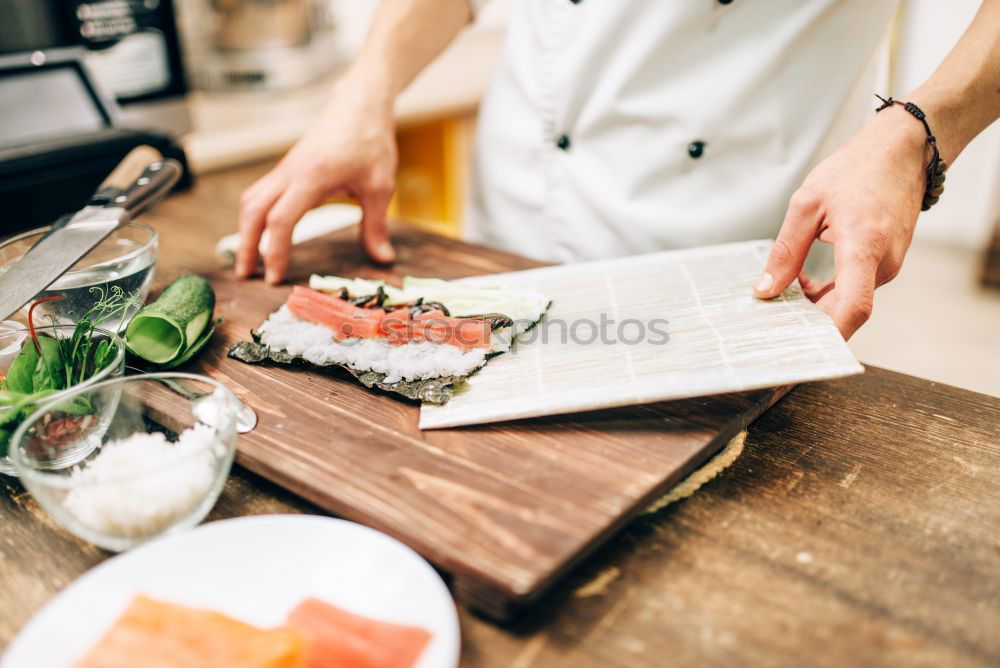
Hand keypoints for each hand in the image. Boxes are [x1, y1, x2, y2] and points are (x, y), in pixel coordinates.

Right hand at [236, 70, 397, 283]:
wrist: (360, 103)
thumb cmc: (371, 141)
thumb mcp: (380, 186)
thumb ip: (376, 225)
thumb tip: (384, 259)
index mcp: (311, 177)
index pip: (281, 220)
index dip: (275, 251)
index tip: (275, 278)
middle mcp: (290, 172)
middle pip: (253, 210)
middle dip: (246, 245)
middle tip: (246, 276)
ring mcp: (285, 168)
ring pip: (251, 200)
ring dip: (245, 230)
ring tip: (249, 261)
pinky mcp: (287, 168)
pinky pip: (260, 193)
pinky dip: (255, 217)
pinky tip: (263, 235)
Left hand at [753, 105, 928, 338]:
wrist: (902, 149)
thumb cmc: (856, 169)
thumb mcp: (807, 204)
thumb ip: (785, 251)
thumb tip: (765, 290)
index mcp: (864, 246)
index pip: (853, 308)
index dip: (829, 335)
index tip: (802, 348)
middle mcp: (883, 263)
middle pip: (846, 311)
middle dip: (810, 320)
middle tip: (773, 317)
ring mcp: (889, 265)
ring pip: (849, 301)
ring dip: (816, 304)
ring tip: (785, 289)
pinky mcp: (887, 263)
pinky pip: (856, 288)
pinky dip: (830, 292)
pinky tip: (805, 279)